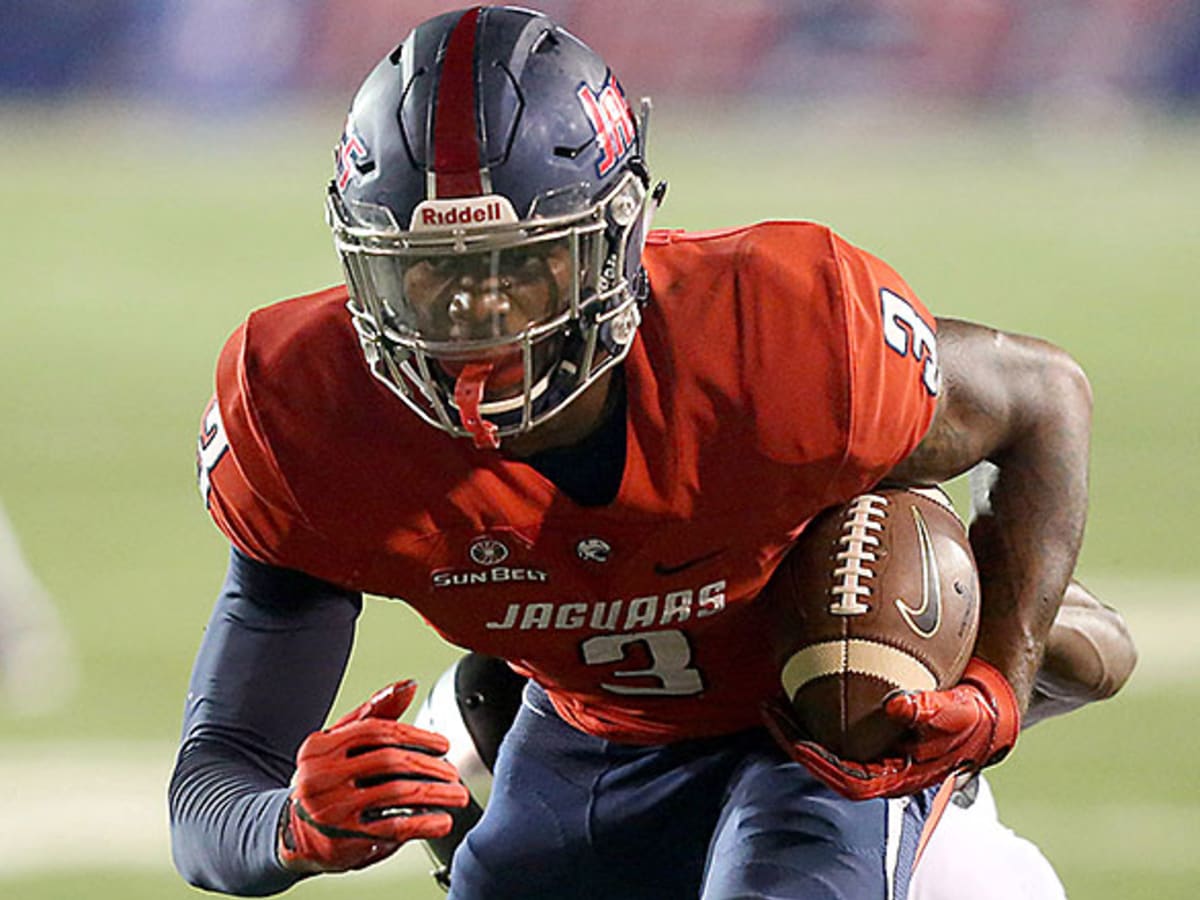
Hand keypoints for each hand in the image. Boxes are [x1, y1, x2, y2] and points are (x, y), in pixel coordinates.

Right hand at [278, 680, 470, 872]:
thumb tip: (408, 685)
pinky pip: (394, 828)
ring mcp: (332, 810)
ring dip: (435, 794)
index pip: (377, 732)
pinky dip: (424, 823)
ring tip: (456, 794)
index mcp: (319, 747)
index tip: (443, 745)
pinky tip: (441, 821)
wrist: (293, 832)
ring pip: (396, 794)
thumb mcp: (340, 742)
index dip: (417, 736)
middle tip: (452, 772)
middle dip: (430, 766)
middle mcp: (321, 777)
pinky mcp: (344, 840)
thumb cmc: (327, 778)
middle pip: (390, 762)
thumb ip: (374, 713)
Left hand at [763, 658, 1019, 800]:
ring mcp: (873, 750)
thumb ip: (931, 710)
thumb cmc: (972, 717)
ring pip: (825, 744)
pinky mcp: (871, 730)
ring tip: (773, 698)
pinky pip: (834, 724)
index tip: (796, 742)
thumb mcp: (957, 713)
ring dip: (798, 724)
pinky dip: (814, 708)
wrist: (984, 710)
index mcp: (897, 776)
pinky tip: (798, 681)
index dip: (820, 764)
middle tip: (770, 707)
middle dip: (795, 740)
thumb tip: (899, 705)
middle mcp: (880, 767)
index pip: (850, 782)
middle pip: (826, 763)